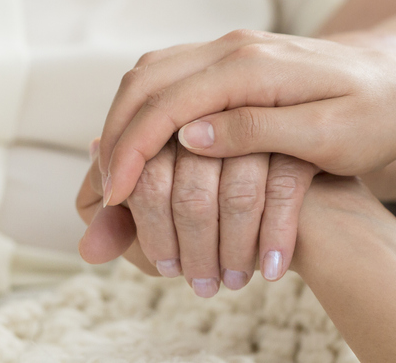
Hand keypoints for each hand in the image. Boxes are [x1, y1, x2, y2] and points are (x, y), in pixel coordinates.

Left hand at [78, 137, 318, 293]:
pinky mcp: (298, 140)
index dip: (147, 230)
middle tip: (197, 285)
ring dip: (232, 251)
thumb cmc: (218, 201)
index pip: (144, 179)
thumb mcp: (162, 213)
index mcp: (164, 119)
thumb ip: (124, 227)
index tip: (162, 267)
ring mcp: (257, 121)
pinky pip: (281, 192)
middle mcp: (207, 110)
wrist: (305, 186)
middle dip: (188, 249)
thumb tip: (90, 249)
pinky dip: (273, 237)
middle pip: (187, 193)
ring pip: (235, 197)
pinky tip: (269, 270)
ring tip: (231, 282)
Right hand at [95, 30, 395, 210]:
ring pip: (155, 73)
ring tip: (116, 173)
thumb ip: (257, 133)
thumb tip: (189, 135)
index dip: (132, 149)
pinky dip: (148, 108)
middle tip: (104, 192)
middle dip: (116, 134)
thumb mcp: (327, 137)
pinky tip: (146, 146)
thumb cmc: (378, 118)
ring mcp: (238, 48)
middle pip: (148, 80)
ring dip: (127, 119)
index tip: (113, 196)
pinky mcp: (242, 60)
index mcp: (255, 64)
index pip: (169, 102)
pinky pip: (175, 76)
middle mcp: (239, 46)